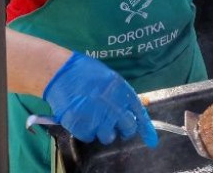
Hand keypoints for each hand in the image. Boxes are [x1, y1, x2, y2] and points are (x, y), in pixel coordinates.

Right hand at [42, 52, 156, 147]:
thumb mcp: (109, 78)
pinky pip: (89, 137)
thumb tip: (127, 111)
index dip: (145, 128)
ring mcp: (97, 117)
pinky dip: (86, 131)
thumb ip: (120, 95)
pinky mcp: (81, 125)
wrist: (61, 73)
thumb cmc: (85, 72)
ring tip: (94, 118)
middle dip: (123, 129)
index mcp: (121, 91)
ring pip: (108, 136)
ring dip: (103, 130)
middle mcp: (113, 106)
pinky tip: (82, 119)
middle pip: (127, 128)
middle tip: (114, 125)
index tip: (151, 139)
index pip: (139, 113)